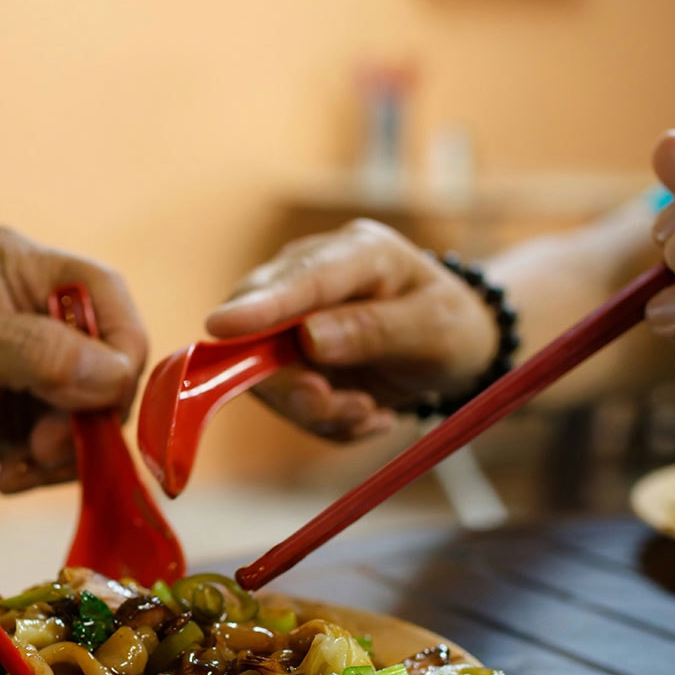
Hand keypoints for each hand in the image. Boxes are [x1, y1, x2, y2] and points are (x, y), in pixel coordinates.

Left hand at [0, 226, 146, 492]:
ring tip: (21, 464)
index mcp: (20, 264)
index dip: (121, 347)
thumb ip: (34, 349)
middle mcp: (37, 306)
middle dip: (87, 410)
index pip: (105, 292)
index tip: (102, 401)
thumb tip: (114, 373)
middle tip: (44, 447)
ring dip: (69, 447)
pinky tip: (12, 473)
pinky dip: (52, 466)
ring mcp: (39, 362)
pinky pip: (76, 440)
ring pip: (99, 406)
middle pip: (111, 356)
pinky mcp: (34, 410)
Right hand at [204, 219, 498, 438]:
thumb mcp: (433, 328)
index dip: (259, 306)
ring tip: (371, 411)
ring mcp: (291, 320)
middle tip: (350, 410)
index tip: (221, 327)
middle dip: (295, 386)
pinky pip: (290, 404)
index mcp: (357, 253)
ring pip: (270, 379)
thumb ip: (375, 330)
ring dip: (320, 411)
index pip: (301, 278)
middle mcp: (310, 278)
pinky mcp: (286, 360)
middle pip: (261, 331)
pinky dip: (327, 422)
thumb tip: (308, 339)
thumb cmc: (449, 325)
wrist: (453, 347)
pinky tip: (367, 411)